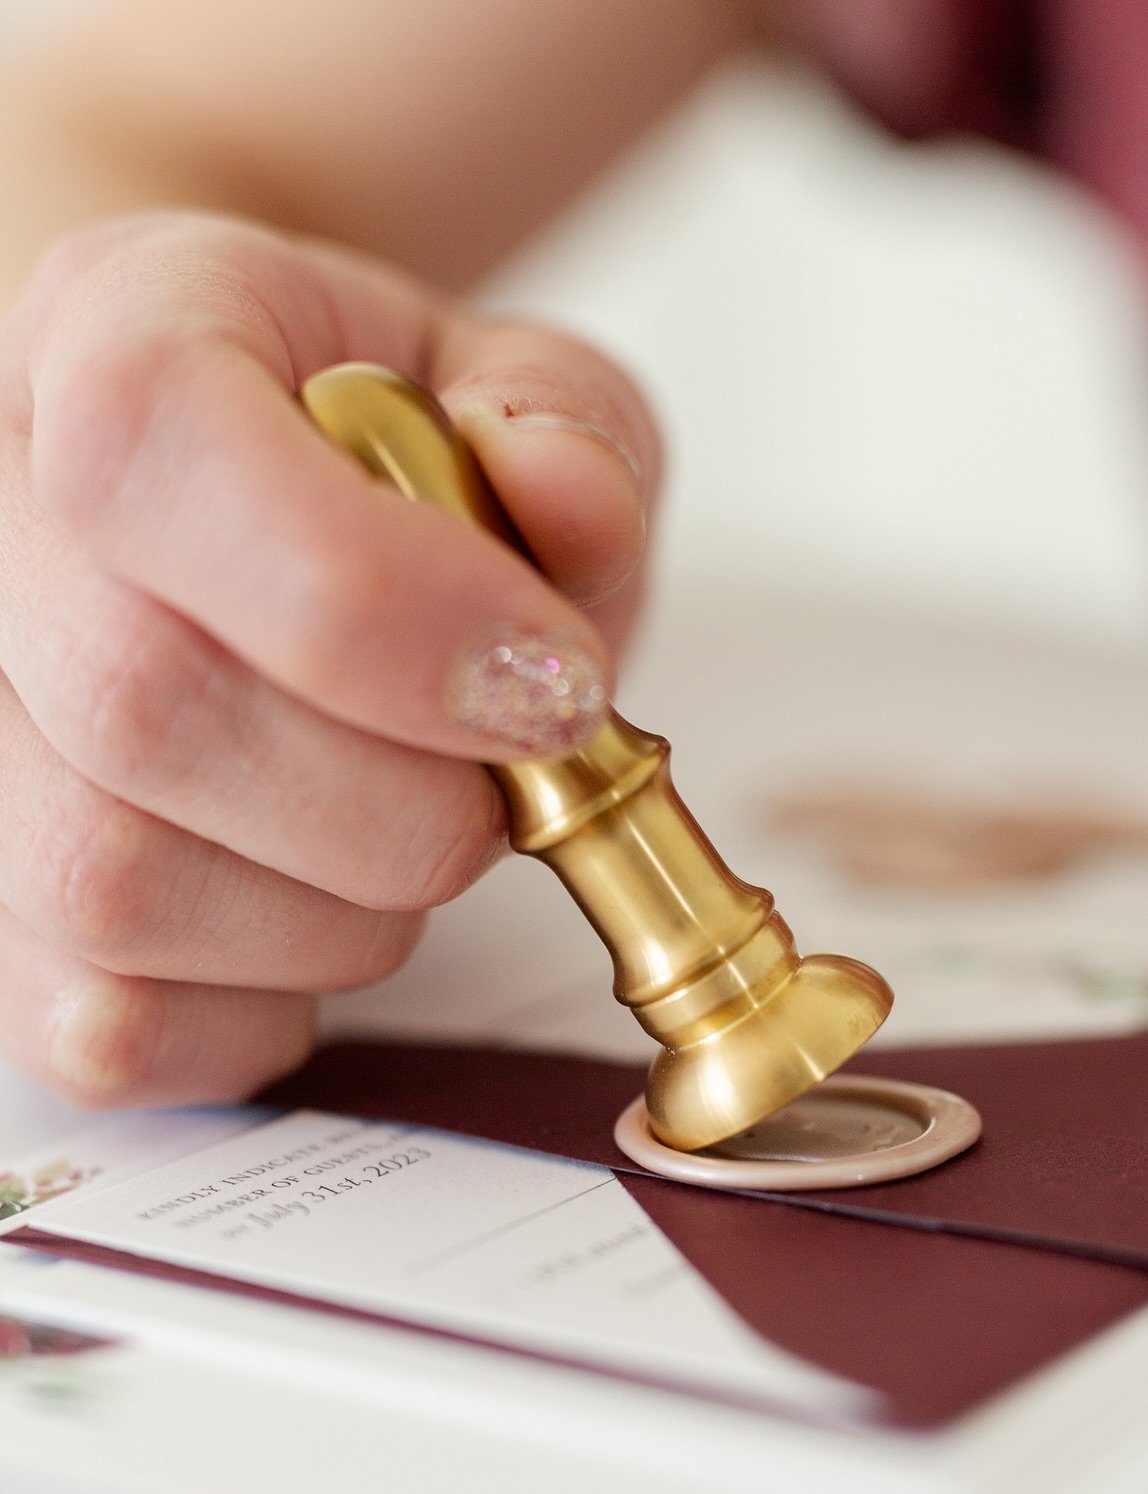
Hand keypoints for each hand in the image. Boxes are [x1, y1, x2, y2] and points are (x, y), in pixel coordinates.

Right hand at [0, 211, 657, 1105]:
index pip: (156, 451)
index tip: (551, 687)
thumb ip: (562, 422)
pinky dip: (267, 1007)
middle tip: (500, 779)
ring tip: (405, 830)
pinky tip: (319, 909)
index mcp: (108, 335)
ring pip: (106, 885)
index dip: (380, 604)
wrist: (256, 510)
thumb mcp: (509, 390)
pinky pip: (106, 1026)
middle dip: (400, 797)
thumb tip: (564, 494)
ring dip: (342, 913)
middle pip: (139, 705)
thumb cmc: (382, 458)